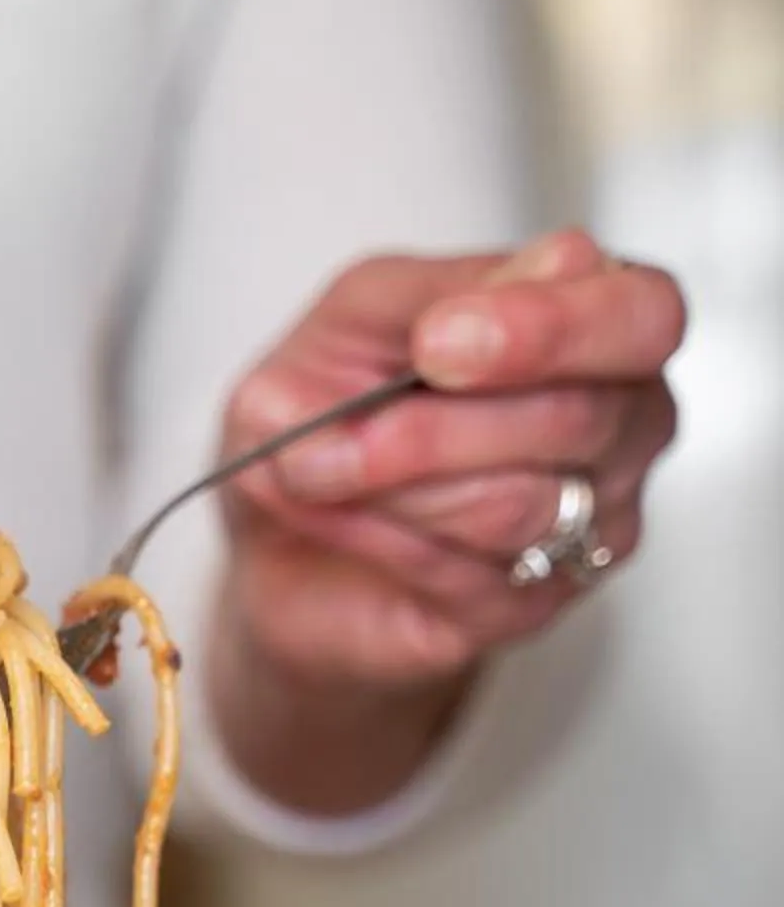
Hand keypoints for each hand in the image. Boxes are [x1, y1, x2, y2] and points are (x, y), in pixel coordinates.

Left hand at [204, 230, 683, 813]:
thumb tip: (469, 307)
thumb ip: (398, 305)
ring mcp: (590, 521)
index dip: (546, 324)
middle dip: (443, 423)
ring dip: (393, 490)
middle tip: (340, 440)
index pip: (632, 307)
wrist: (274, 551)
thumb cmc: (311, 417)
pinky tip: (357, 536)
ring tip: (323, 480)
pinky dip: (392, 552)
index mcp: (580, 323)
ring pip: (524, 499)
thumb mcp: (325, 333)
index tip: (438, 342)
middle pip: (592, 411)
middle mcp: (615, 420)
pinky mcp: (535, 601)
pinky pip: (481, 578)